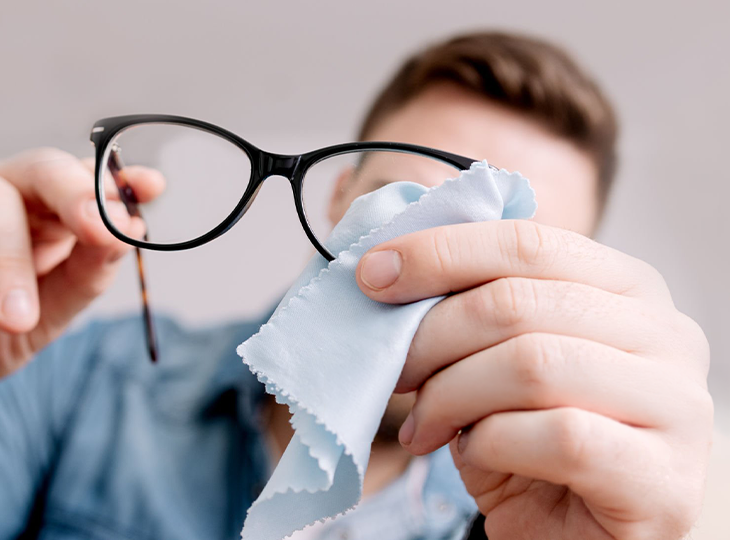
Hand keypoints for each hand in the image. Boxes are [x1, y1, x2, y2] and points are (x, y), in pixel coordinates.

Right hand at [0, 148, 162, 471]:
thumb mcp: (47, 318)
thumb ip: (85, 277)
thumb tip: (128, 232)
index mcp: (49, 213)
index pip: (88, 184)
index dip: (118, 182)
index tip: (153, 187)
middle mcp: (5, 190)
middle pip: (45, 167)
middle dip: (76, 195)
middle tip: (97, 231)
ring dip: (8, 263)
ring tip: (12, 320)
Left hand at [356, 220, 712, 539]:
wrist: (573, 538)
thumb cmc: (529, 443)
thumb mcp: (492, 362)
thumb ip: (467, 310)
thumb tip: (385, 270)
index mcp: (628, 288)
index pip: (527, 243)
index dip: (439, 253)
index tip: (371, 276)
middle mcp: (667, 335)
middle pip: (518, 302)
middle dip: (432, 336)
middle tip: (393, 372)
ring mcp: (676, 406)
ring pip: (533, 364)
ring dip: (453, 394)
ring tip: (425, 425)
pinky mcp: (663, 477)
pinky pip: (560, 435)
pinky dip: (492, 442)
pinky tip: (472, 453)